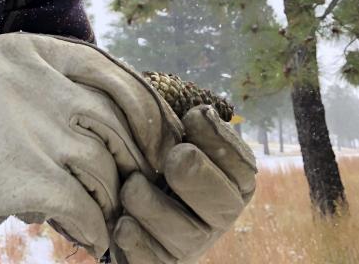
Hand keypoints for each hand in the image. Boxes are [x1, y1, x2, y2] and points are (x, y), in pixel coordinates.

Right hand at [0, 33, 183, 262]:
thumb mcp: (5, 76)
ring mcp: (28, 126)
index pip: (110, 71)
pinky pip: (82, 205)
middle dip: (136, 158)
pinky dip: (95, 226)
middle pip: (113, 120)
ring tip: (109, 214)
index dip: (146, 108)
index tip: (160, 137)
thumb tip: (131, 112)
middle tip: (143, 184)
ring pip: (103, 164)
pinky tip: (93, 237)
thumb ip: (58, 79)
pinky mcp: (22, 175)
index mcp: (29, 50)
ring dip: (113, 197)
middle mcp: (32, 80)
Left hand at [111, 105, 257, 262]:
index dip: (221, 141)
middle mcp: (216, 215)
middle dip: (199, 177)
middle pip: (224, 206)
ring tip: (131, 186)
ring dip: (155, 208)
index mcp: (229, 179)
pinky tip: (121, 224)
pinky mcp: (159, 262)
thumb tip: (198, 110)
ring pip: (186, 237)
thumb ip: (178, 116)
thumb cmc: (148, 149)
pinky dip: (137, 244)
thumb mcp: (166, 129)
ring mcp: (189, 243)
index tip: (194, 115)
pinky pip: (154, 263)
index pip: (241, 166)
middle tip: (175, 156)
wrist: (116, 190)